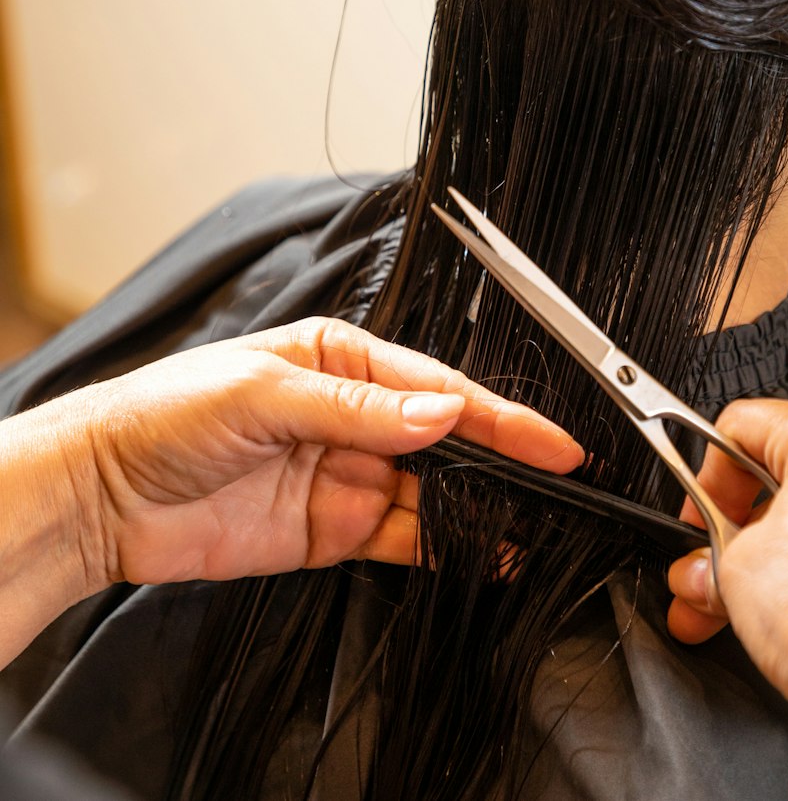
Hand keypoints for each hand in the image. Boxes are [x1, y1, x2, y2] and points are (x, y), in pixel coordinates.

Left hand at [0, 318, 581, 663]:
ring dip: (482, 508)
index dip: (498, 415)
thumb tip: (439, 413)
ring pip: (435, 492)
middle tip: (561, 486)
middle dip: (504, 461)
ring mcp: (346, 473)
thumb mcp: (263, 394)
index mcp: (341, 359)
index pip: (436, 387)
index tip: (550, 441)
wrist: (102, 494)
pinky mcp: (332, 528)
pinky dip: (445, 546)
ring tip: (535, 526)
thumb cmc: (167, 415)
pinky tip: (484, 552)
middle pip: (447, 440)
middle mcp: (353, 414)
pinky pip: (404, 537)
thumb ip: (357, 409)